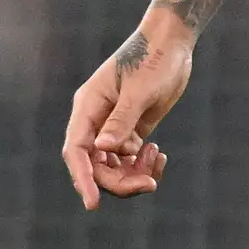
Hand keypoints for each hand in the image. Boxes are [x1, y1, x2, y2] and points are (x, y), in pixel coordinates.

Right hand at [62, 14, 193, 208]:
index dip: (82, 178)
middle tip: (150, 184)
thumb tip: (102, 149)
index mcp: (89, 106)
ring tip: (157, 159)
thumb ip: (122, 120)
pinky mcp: (130, 131)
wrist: (171, 44)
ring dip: (134, 174)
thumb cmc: (154, 60)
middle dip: (120, 181)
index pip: (77, 150)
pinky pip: (129, 160)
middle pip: (96, 166)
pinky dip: (143, 165)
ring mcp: (112, 127)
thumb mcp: (140, 91)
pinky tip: (159, 155)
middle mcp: (96, 120)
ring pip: (113, 166)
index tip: (93, 204)